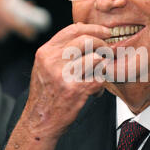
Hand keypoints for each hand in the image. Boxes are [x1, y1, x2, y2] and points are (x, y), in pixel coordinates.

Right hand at [4, 22, 110, 149]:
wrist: (40, 121)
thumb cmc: (45, 95)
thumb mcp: (44, 67)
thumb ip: (59, 49)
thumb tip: (80, 28)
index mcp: (45, 53)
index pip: (72, 30)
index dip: (93, 29)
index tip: (105, 32)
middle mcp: (52, 61)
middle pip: (86, 40)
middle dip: (103, 45)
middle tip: (109, 52)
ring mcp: (63, 75)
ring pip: (96, 59)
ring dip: (102, 68)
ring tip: (98, 77)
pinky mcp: (75, 89)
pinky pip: (99, 78)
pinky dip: (101, 85)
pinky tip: (95, 92)